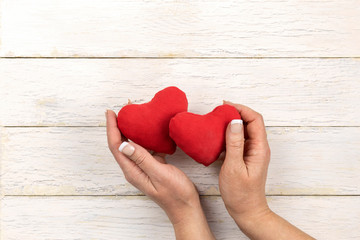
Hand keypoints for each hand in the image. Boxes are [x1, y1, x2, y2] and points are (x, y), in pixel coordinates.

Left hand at [106, 110, 214, 238]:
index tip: (111, 112)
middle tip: (125, 108)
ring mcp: (142, 167)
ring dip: (131, 129)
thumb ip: (142, 159)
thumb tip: (124, 144)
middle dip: (119, 125)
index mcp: (132, 171)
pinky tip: (150, 130)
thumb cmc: (175, 194)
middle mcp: (134, 168)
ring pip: (132, 145)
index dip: (112, 128)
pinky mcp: (152, 166)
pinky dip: (145, 137)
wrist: (186, 208)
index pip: (116, 146)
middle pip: (120, 144)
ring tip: (135, 115)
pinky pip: (144, 148)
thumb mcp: (159, 174)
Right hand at [219, 101, 313, 239]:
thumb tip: (234, 122)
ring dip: (232, 123)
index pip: (255, 119)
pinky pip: (239, 140)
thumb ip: (234, 144)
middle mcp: (259, 148)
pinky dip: (229, 134)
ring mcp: (253, 152)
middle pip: (251, 122)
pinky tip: (217, 137)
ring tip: (216, 121)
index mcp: (259, 148)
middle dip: (236, 113)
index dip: (241, 109)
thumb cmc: (241, 194)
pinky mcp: (246, 157)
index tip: (225, 106)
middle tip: (219, 111)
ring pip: (244, 130)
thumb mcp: (234, 167)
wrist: (247, 211)